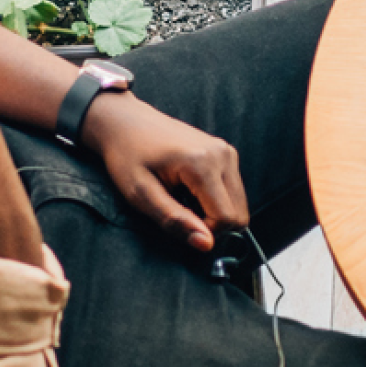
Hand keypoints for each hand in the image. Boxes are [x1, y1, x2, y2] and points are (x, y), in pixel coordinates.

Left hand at [84, 97, 248, 253]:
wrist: (126, 122)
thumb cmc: (127, 155)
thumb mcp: (141, 194)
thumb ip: (174, 220)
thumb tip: (206, 244)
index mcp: (202, 164)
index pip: (226, 218)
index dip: (205, 233)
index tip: (179, 223)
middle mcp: (222, 155)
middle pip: (239, 214)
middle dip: (212, 225)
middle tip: (181, 214)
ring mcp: (227, 151)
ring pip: (238, 204)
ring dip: (214, 212)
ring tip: (183, 199)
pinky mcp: (226, 152)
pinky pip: (233, 191)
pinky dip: (215, 200)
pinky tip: (190, 190)